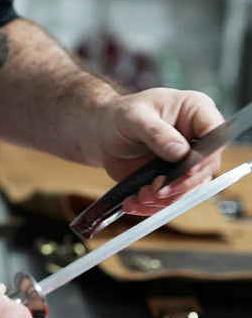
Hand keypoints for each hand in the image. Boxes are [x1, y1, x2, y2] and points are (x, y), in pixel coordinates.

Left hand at [95, 88, 223, 215]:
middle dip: (181, 184)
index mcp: (196, 111)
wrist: (103, 133)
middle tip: (157, 190)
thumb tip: (180, 152)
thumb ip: (157, 133)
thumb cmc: (120, 115)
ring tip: (140, 197)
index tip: (186, 170)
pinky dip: (152, 206)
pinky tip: (134, 202)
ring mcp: (187, 162)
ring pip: (189, 189)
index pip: (215, 134)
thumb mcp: (134, 117)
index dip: (205, 155)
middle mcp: (197, 138)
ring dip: (165, 199)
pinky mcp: (174, 180)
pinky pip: (171, 199)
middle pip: (205, 168)